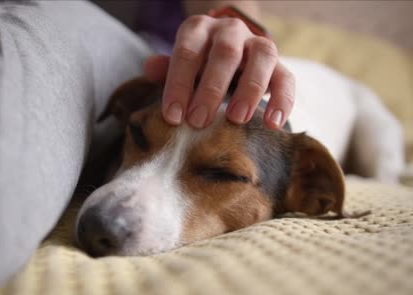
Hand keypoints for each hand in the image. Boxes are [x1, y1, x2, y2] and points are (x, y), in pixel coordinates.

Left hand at [143, 15, 294, 129]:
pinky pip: (286, 78)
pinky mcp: (280, 65)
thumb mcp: (179, 65)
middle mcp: (230, 31)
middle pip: (225, 53)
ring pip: (261, 59)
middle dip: (211, 89)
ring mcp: (257, 45)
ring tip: (237, 120)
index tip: (173, 116)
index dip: (179, 84)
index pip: (187, 52)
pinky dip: (282, 101)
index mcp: (200, 30)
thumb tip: (148, 68)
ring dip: (249, 90)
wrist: (228, 52)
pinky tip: (273, 124)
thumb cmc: (196, 65)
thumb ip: (166, 68)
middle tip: (198, 121)